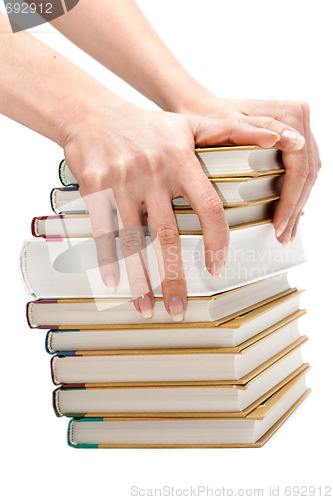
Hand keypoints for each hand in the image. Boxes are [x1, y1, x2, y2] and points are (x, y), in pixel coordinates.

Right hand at [61, 91, 300, 319]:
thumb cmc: (146, 124)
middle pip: (168, 235)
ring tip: (147, 308)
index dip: (216, 241)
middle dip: (174, 276)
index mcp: (181, 160)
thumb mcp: (191, 122)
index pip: (208, 206)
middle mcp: (153, 173)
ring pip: (134, 240)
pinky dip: (107, 260)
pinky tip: (113, 284)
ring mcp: (122, 183)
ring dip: (140, 279)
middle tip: (179, 307)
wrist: (92, 114)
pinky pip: (103, 231)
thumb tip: (276, 136)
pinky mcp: (94, 189)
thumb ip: (233, 131)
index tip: (216, 269)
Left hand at [179, 95, 319, 244]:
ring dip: (298, 204)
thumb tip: (296, 143)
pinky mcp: (292, 138)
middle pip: (307, 172)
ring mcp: (298, 128)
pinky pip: (301, 169)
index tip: (279, 222)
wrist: (201, 109)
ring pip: (308, 174)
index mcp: (290, 112)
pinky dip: (295, 193)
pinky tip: (288, 213)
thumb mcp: (229, 125)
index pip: (299, 165)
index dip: (291, 199)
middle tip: (283, 234)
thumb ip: (261, 132)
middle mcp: (299, 117)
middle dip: (295, 207)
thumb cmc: (210, 116)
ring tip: (286, 231)